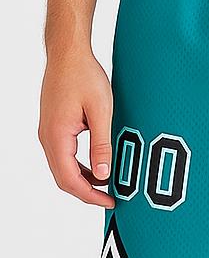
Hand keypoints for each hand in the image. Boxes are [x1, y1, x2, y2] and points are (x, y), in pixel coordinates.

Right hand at [39, 51, 114, 207]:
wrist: (68, 54)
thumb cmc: (85, 76)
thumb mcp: (101, 110)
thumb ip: (101, 144)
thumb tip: (104, 174)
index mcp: (57, 136)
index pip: (69, 179)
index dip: (90, 195)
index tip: (110, 202)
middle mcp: (48, 138)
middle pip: (64, 178)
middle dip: (87, 192)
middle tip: (112, 198)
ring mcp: (49, 133)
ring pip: (64, 167)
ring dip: (84, 179)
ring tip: (109, 185)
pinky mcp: (55, 127)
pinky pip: (65, 155)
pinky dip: (81, 165)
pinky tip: (99, 165)